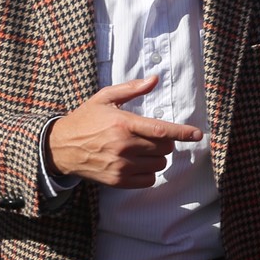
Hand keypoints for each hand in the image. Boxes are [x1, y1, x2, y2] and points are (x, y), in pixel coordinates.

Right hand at [47, 77, 203, 187]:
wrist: (61, 147)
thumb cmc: (85, 119)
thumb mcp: (105, 98)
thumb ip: (131, 89)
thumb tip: (154, 79)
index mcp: (123, 123)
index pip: (161, 130)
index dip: (183, 132)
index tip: (198, 134)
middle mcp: (123, 146)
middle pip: (164, 148)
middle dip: (165, 142)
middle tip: (150, 136)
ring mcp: (121, 165)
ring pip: (159, 164)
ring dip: (157, 156)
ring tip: (141, 149)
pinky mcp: (118, 180)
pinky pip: (149, 179)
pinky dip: (149, 171)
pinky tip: (137, 162)